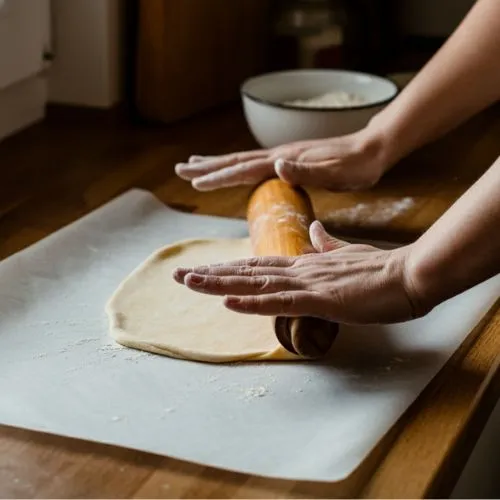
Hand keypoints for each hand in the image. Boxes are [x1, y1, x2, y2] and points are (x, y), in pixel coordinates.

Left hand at [173, 222, 426, 324]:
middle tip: (179, 275)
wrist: (410, 274)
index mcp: (305, 264)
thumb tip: (315, 232)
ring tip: (189, 282)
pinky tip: (227, 301)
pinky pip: (280, 302)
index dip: (230, 266)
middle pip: (247, 271)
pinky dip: (252, 301)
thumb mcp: (348, 255)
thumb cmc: (381, 270)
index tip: (206, 268)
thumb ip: (328, 245)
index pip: (259, 263)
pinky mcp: (321, 299)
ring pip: (255, 283)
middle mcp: (299, 270)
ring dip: (220, 283)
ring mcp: (308, 284)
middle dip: (212, 273)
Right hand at [175, 127, 390, 191]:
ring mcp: (283, 157)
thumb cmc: (358, 165)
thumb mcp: (337, 172)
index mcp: (286, 160)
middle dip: (207, 167)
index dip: (220, 177)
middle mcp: (280, 155)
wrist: (373, 148)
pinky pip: (255, 165)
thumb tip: (276, 165)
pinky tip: (234, 170)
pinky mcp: (290, 160)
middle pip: (236, 161)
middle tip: (181, 169)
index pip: (245, 169)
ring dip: (217, 164)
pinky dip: (237, 167)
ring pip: (242, 160)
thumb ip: (307, 170)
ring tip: (196, 165)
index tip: (195, 183)